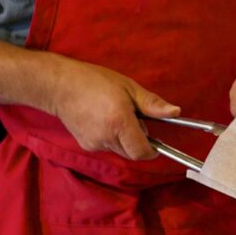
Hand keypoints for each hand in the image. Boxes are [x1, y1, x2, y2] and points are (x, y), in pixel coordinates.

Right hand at [50, 59, 179, 160]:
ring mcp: (94, 143)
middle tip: (132, 119)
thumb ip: (152, 104)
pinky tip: (102, 121)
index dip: (152, 150)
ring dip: (124, 139)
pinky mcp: (86, 145)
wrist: (59, 86)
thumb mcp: (128, 87)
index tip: (156, 143)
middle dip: (138, 142)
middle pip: (132, 153)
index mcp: (120, 122)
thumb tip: (175, 112)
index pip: (142, 152)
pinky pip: (107, 147)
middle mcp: (106, 137)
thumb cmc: (94, 81)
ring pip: (120, 150)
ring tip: (115, 116)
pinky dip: (110, 138)